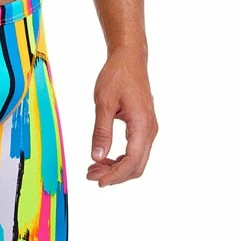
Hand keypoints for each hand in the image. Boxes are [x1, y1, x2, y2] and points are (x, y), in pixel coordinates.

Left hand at [87, 45, 157, 186]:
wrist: (130, 59)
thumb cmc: (117, 76)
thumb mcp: (103, 102)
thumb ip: (101, 131)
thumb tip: (97, 157)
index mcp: (142, 124)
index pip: (132, 161)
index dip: (116, 175)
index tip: (98, 181)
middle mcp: (150, 129)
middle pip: (137, 165)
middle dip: (115, 175)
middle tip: (91, 175)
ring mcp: (149, 128)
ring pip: (137, 160)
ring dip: (117, 168)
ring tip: (94, 168)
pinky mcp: (144, 126)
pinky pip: (136, 150)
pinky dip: (121, 159)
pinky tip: (104, 158)